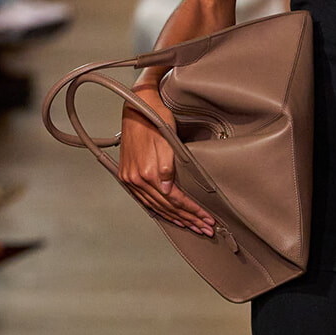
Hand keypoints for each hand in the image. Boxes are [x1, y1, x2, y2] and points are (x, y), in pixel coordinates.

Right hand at [119, 87, 215, 234]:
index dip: (192, 211)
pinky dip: (159, 210)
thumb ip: (167, 167)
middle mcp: (136, 179)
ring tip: (192, 226)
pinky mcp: (128, 176)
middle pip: (166, 207)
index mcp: (147, 172)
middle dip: (188, 219)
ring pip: (156, 206)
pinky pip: (145, 200)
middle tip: (205, 229)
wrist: (137, 106)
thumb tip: (168, 190)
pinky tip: (169, 215)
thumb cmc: (156, 118)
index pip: (175, 200)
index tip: (207, 219)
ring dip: (175, 218)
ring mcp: (130, 179)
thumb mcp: (167, 139)